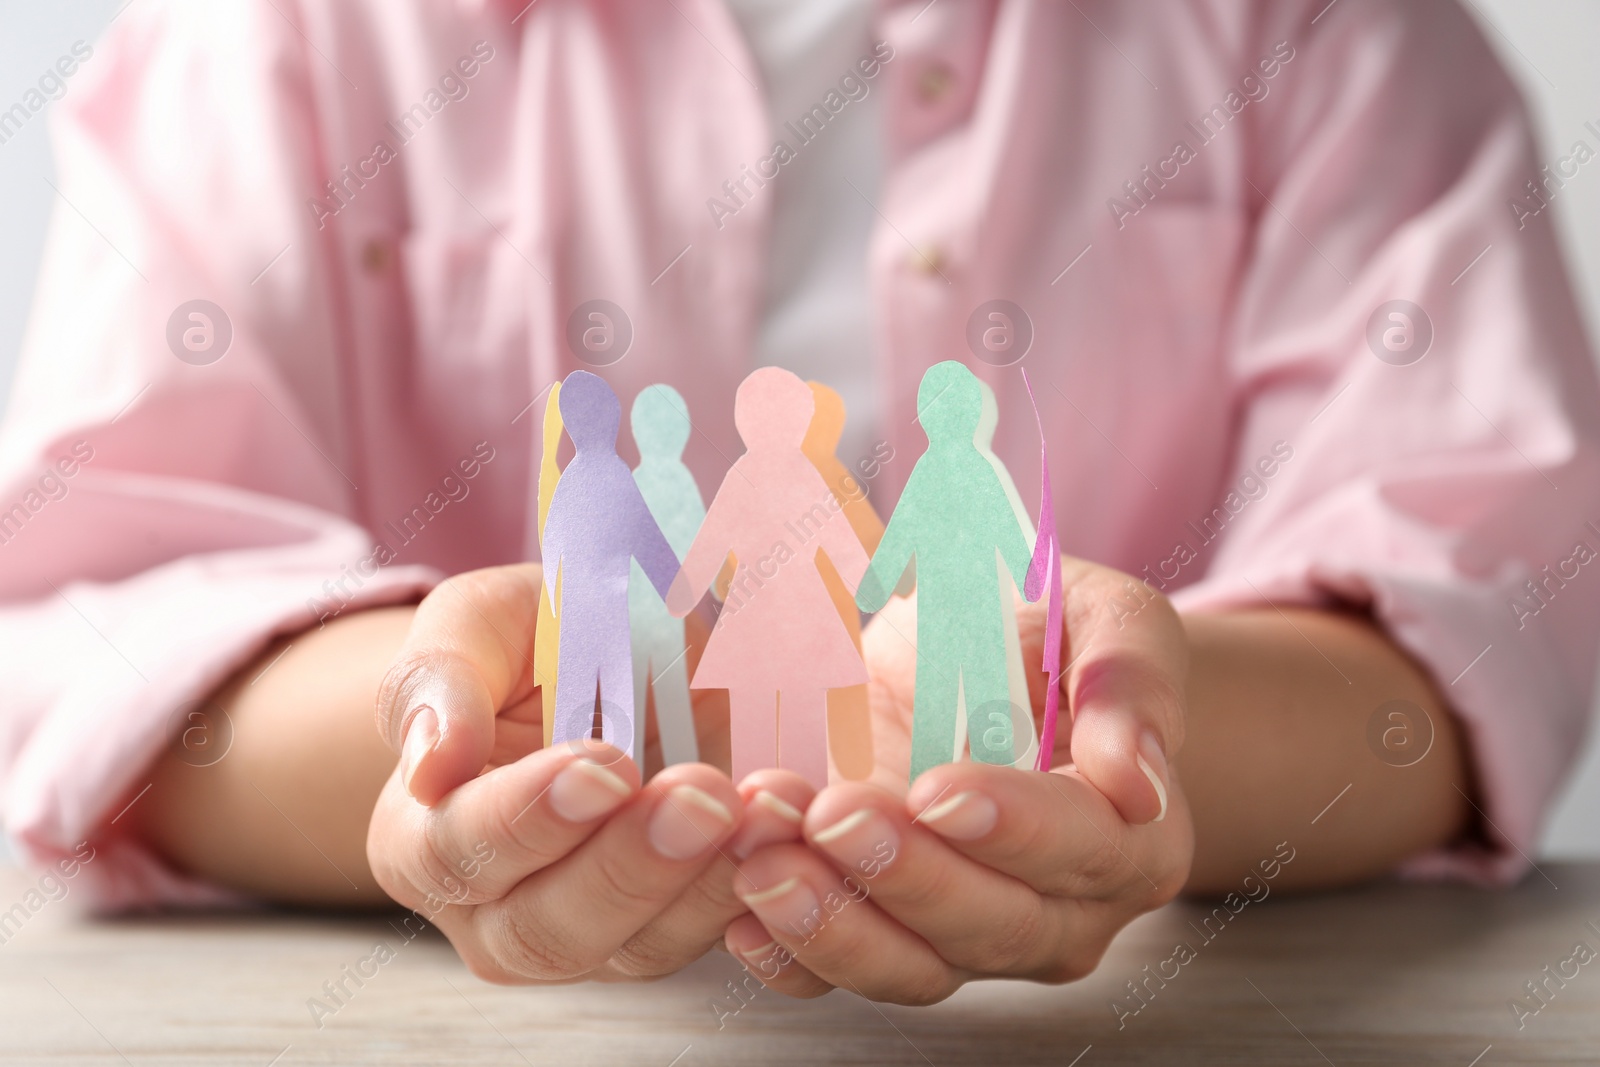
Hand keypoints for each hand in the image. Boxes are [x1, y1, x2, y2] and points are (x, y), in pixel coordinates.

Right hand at [367, 563, 810, 981]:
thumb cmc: (534, 638)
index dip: (526, 818)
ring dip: (704, 884)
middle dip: (629, 865)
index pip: (458, 850)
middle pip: (547, 928)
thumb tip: (429, 764)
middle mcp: (495, 910)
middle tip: (698, 797)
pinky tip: (784, 831)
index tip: (602, 765)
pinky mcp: (671, 927)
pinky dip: (752, 888)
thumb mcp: (480, 624)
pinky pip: (711, 935)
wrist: (623, 650)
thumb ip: (438, 680)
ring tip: (758, 810)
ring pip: (640, 946)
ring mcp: (591, 932)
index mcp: (421, 837)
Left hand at [721, 555, 1191, 1002]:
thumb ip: (1129, 681)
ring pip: (912, 966)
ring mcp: (972, 938)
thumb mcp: (1107, 618)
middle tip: (833, 813)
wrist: (989, 665)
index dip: (1011, 825)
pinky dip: (789, 957)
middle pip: (992, 922)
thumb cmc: (1055, 634)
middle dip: (906, 876)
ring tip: (766, 866)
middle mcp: (1062, 910)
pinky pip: (842, 975)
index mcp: (1132, 835)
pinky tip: (741, 916)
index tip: (939, 790)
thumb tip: (1136, 778)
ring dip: (834, 925)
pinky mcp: (893, 938)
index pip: (1080, 846)